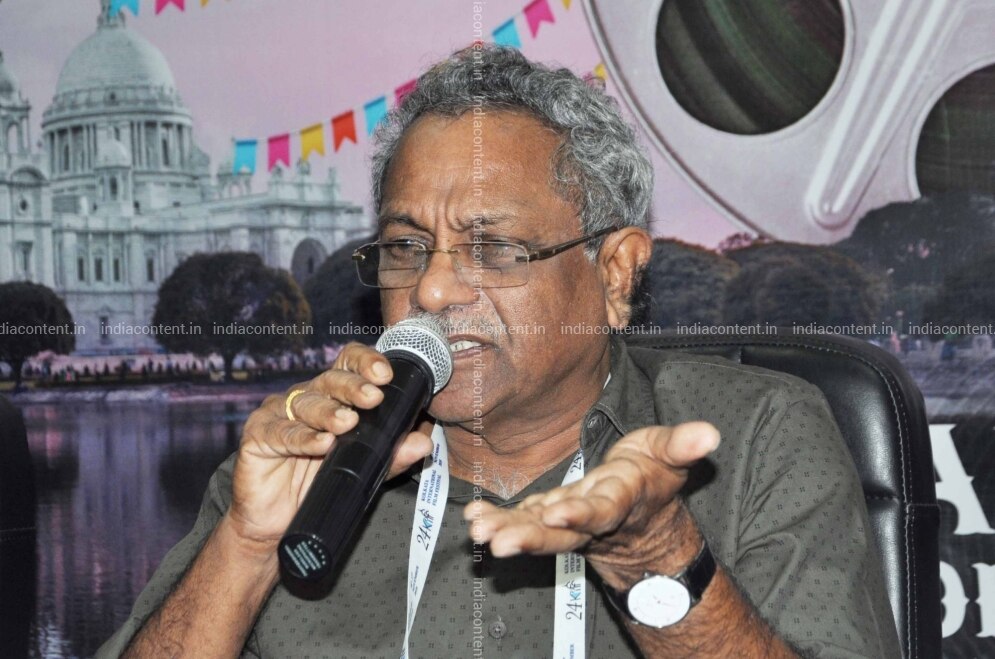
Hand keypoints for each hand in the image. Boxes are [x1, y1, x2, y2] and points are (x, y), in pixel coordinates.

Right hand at [226, 343, 433, 552]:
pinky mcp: (258, 435)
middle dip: (354, 387)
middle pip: (331, 380)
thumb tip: (422, 443)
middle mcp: (306, 397)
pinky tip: (321, 443)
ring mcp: (279, 413)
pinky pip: (282, 433)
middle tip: (373, 397)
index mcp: (332, 395)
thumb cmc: (319, 485)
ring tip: (347, 423)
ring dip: (329, 412)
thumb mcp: (363, 468)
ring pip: (306, 403)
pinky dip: (303, 438)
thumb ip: (391, 455)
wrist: (279, 524)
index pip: (348, 364)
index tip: (385, 374)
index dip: (365, 362)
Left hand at [465, 422, 719, 587]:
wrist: (647, 517)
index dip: (581, 513)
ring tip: (478, 531)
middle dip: (529, 536)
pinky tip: (474, 520)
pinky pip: (523, 522)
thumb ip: (684, 445)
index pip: (601, 510)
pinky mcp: (549, 518)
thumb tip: (711, 432)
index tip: (558, 512)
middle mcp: (590, 519)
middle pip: (559, 532)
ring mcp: (567, 522)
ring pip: (535, 532)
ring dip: (506, 531)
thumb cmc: (654, 477)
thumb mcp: (672, 456)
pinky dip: (499, 521)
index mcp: (620, 502)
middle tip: (497, 540)